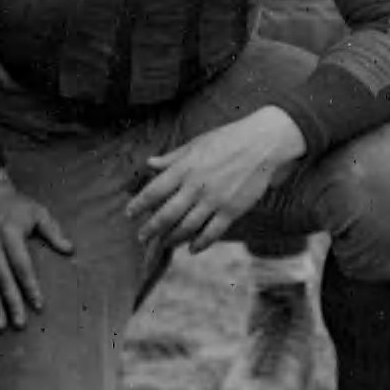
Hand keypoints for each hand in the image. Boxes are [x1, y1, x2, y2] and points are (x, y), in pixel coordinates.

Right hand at [0, 168, 72, 330]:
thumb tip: (70, 250)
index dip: (29, 285)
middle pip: (1, 277)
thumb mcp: (37, 211)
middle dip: (10, 302)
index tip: (38, 304)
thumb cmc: (14, 204)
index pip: (21, 264)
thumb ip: (53, 231)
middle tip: (19, 323)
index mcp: (9, 233)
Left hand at [125, 107, 306, 255]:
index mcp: (184, 168)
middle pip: (167, 214)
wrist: (261, 144)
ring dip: (172, 238)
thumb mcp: (195, 144)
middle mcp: (196, 186)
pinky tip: (191, 250)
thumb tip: (149, 163)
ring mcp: (214, 200)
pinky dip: (200, 243)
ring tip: (164, 243)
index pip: (154, 191)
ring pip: (187, 227)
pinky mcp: (232, 210)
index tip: (128, 214)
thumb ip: (172, 158)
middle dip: (151, 228)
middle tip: (141, 237)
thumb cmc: (226, 140)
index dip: (139, 205)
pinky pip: (212, 232)